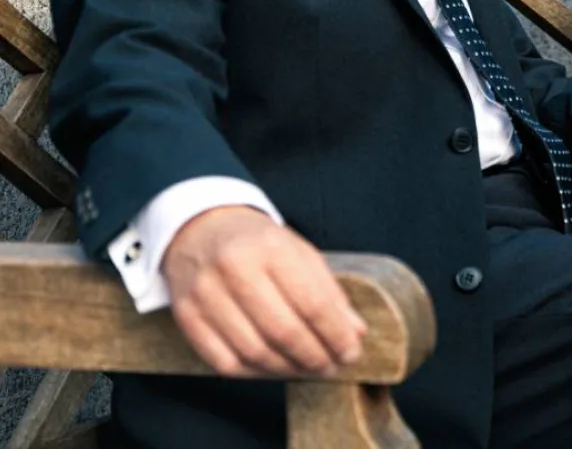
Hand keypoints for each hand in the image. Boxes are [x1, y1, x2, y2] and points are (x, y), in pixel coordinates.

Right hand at [162, 206, 366, 377]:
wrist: (201, 228)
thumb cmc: (259, 242)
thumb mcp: (298, 251)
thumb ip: (328, 289)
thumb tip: (355, 331)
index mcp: (271, 246)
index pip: (312, 301)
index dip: (335, 334)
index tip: (351, 352)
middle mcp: (235, 267)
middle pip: (283, 330)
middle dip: (314, 356)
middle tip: (331, 367)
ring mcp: (206, 293)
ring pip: (254, 351)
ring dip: (287, 369)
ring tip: (306, 369)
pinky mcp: (186, 316)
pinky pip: (224, 362)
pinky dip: (254, 373)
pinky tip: (273, 368)